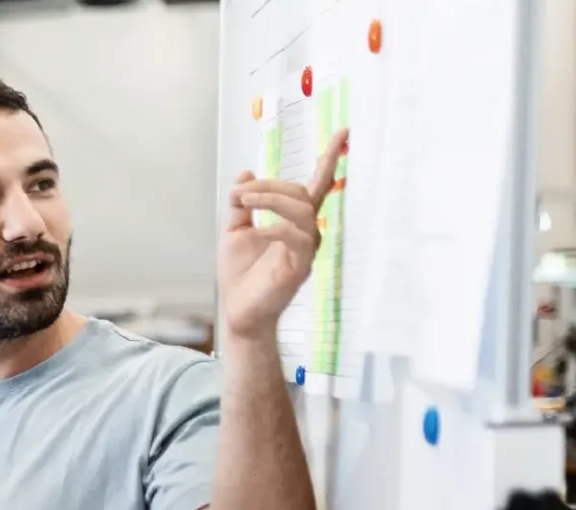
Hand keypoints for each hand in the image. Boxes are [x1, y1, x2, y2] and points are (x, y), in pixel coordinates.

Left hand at [219, 127, 347, 340]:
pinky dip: (275, 226)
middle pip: (301, 192)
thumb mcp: (233, 232)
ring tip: (243, 202)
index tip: (342, 132)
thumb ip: (241, 205)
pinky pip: (298, 236)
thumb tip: (245, 173)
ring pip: (302, 210)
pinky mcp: (300, 266)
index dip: (329, 159)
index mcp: (294, 222)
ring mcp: (306, 249)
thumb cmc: (240, 275)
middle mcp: (306, 232)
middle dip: (269, 185)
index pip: (316, 186)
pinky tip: (259, 230)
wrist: (238, 312)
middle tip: (241, 194)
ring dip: (270, 199)